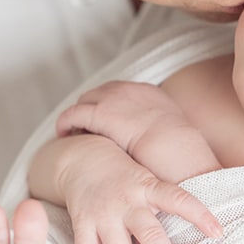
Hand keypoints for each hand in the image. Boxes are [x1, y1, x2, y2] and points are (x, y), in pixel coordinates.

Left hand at [56, 81, 219, 183]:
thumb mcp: (175, 136)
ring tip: (73, 132)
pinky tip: (63, 134)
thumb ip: (161, 134)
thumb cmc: (180, 153)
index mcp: (150, 93)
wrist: (177, 149)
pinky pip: (74, 113)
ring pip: (85, 101)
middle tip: (84, 127)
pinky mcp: (99, 112)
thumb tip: (158, 148)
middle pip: (100, 93)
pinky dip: (66, 122)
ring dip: (78, 116)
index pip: (121, 93)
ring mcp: (114, 98)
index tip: (105, 121)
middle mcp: (130, 89)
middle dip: (91, 108)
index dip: (109, 106)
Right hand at [56, 135, 221, 243]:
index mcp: (149, 188)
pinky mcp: (83, 223)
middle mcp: (128, 201)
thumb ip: (158, 216)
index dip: (200, 215)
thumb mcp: (146, 185)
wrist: (81, 157)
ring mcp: (104, 213)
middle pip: (150, 234)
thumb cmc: (124, 176)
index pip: (179, 199)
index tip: (218, 233)